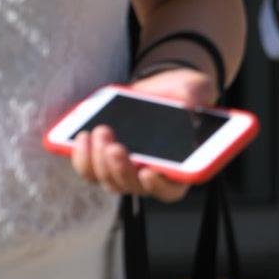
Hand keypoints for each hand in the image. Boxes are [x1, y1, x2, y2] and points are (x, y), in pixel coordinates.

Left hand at [70, 64, 217, 205]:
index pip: (170, 190)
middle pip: (132, 186)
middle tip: (115, 146)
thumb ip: (193, 96)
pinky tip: (84, 136)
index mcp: (180, 167)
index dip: (159, 185)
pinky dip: (83, 157)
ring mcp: (126, 170)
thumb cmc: (181, 93)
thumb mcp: (194, 88)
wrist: (158, 89)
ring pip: (109, 180)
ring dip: (100, 160)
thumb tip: (186, 105)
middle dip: (120, 168)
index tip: (148, 172)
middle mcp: (151, 176)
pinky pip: (89, 170)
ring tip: (101, 131)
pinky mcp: (104, 161)